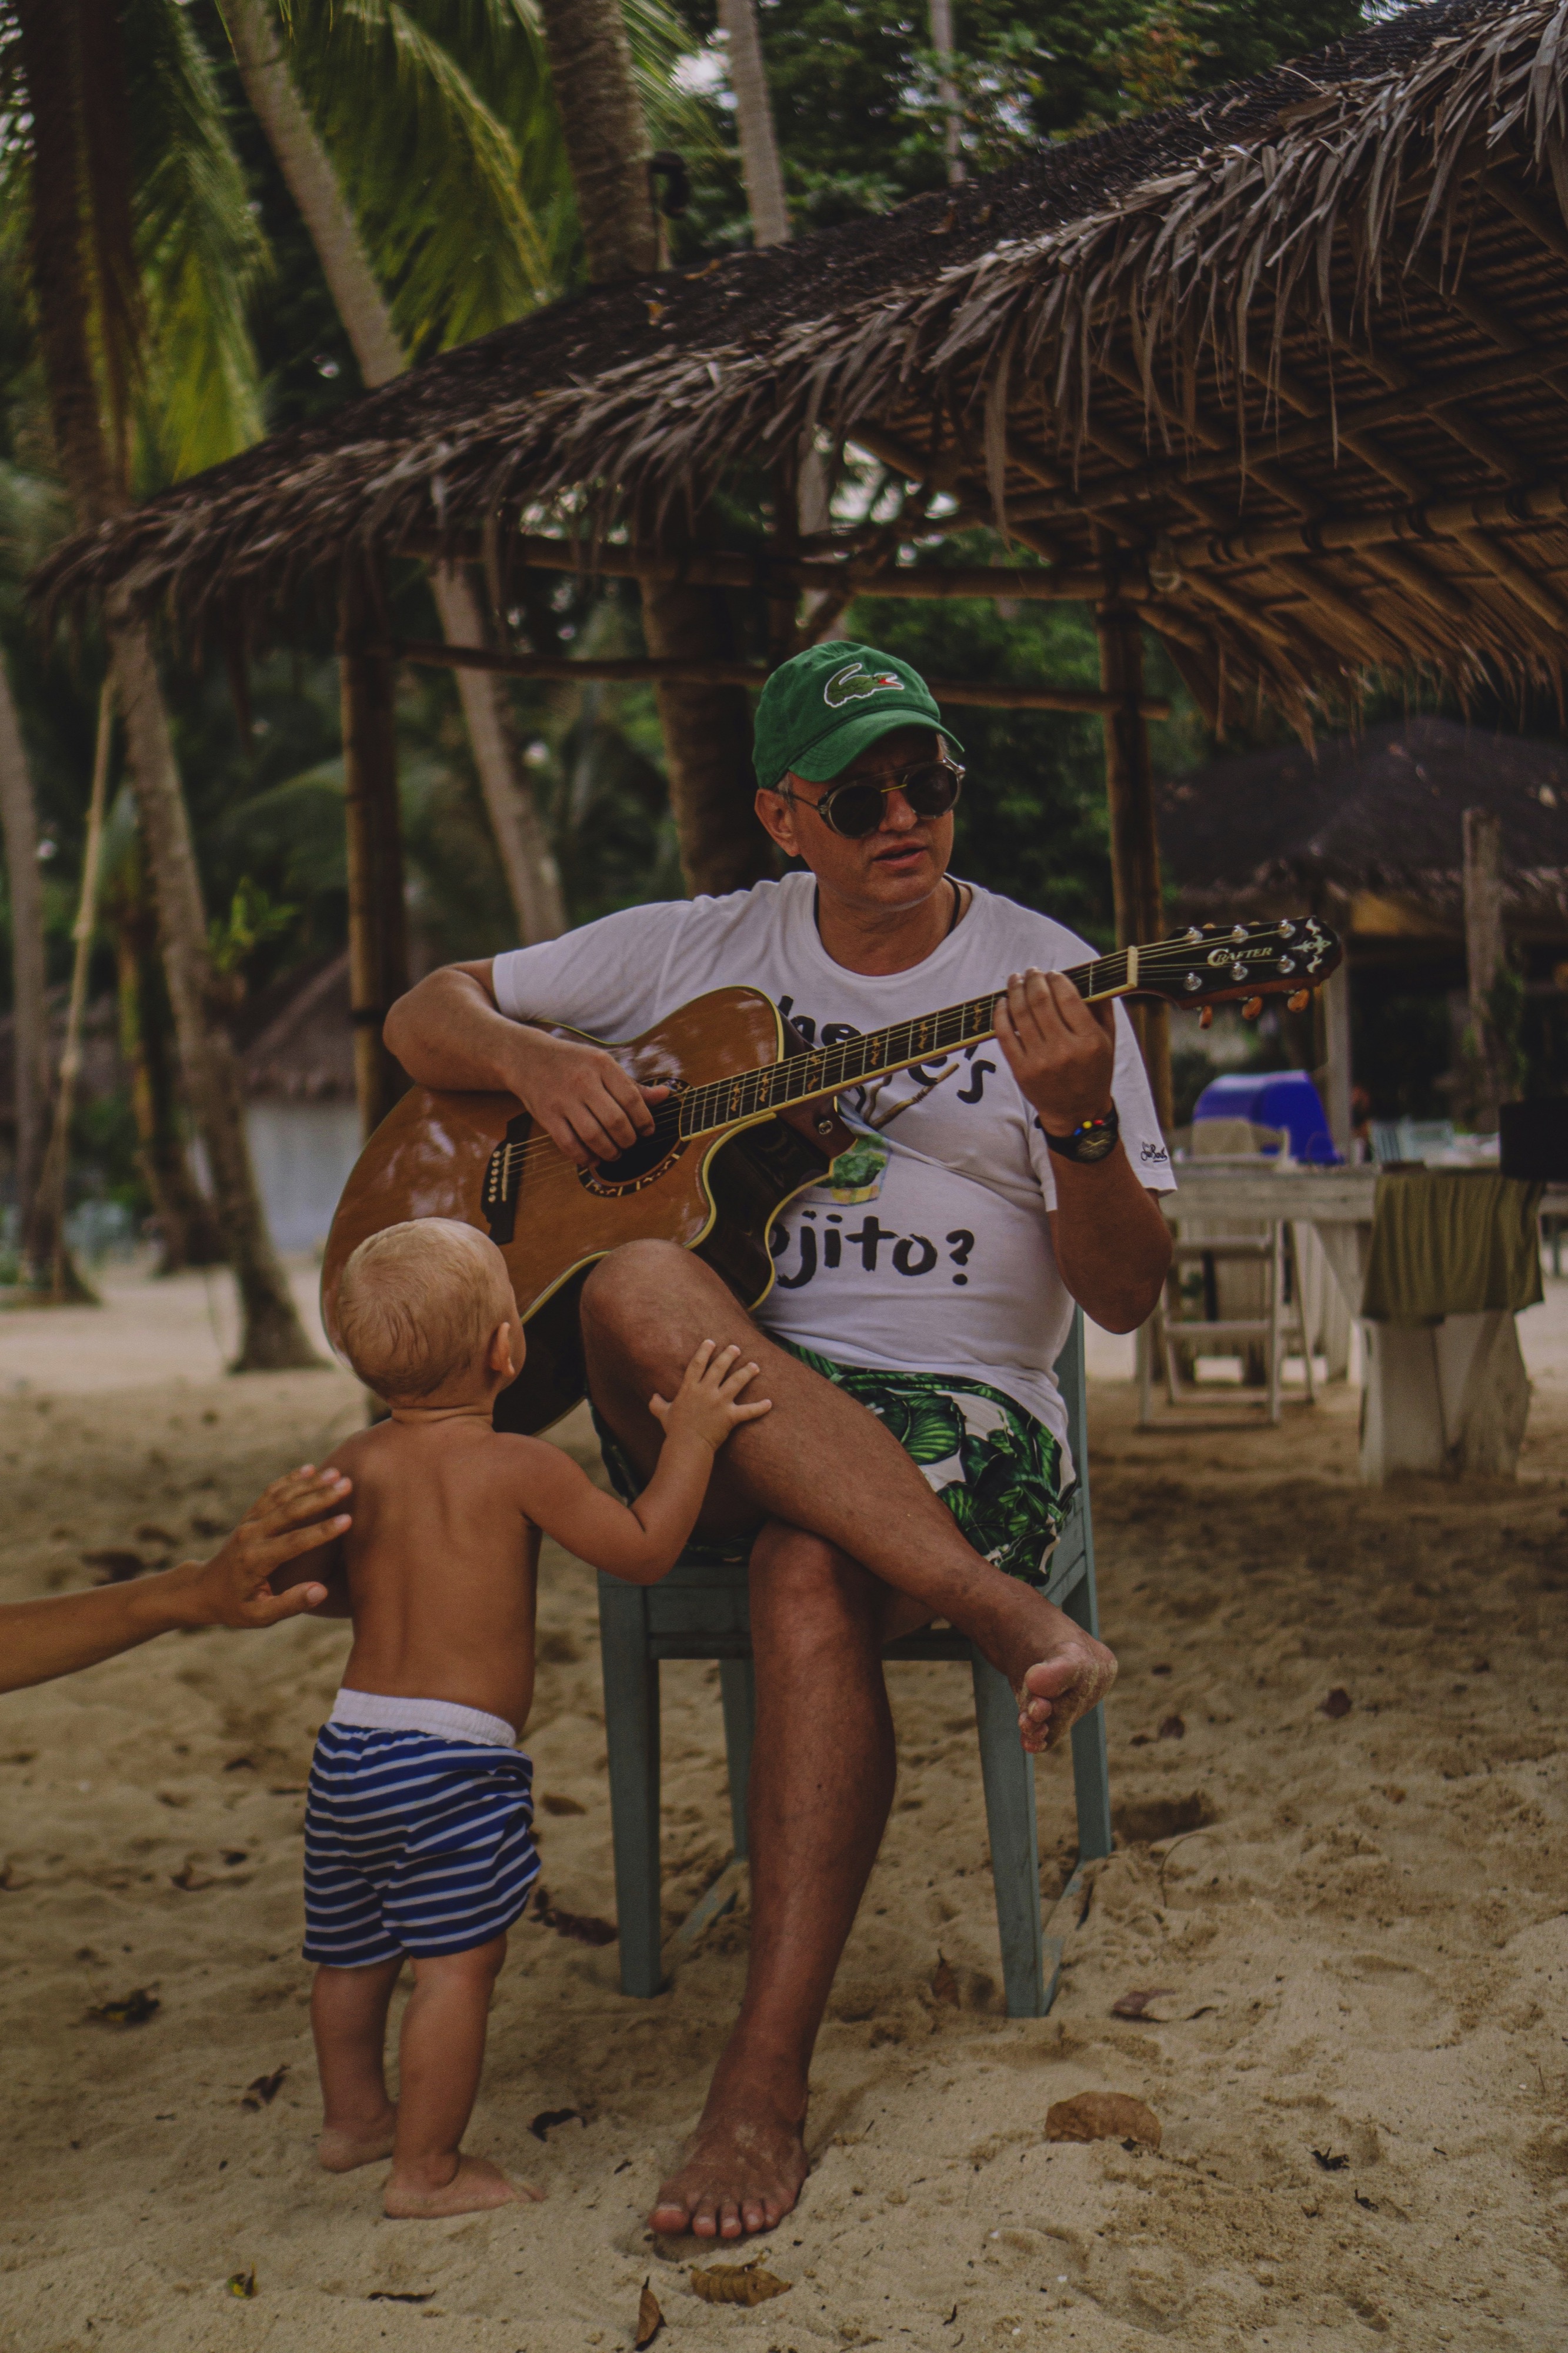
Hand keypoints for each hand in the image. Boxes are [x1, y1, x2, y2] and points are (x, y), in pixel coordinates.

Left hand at [167, 1465, 352, 1629]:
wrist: (203, 1590)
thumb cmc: (236, 1606)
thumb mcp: (259, 1616)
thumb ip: (290, 1604)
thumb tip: (320, 1591)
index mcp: (256, 1561)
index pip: (294, 1542)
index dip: (322, 1531)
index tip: (347, 1520)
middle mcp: (251, 1536)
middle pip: (289, 1511)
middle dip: (320, 1497)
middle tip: (348, 1485)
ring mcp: (249, 1522)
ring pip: (281, 1496)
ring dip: (310, 1483)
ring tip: (336, 1473)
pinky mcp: (250, 1516)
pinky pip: (271, 1492)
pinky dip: (291, 1479)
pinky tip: (310, 1469)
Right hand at [514, 1028, 668, 1169]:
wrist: (527, 1058)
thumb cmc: (574, 1063)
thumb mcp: (603, 1065)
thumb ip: (633, 1085)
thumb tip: (666, 1095)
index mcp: (601, 1065)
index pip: (632, 1099)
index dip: (644, 1120)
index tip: (647, 1131)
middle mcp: (583, 1081)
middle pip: (615, 1121)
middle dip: (628, 1140)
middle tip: (629, 1144)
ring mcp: (563, 1100)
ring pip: (594, 1136)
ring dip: (609, 1152)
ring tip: (614, 1153)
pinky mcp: (547, 1116)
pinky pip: (569, 1145)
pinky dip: (584, 1157)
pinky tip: (592, 1159)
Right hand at [649, 1340, 772, 1452]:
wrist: (686, 1445)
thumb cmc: (674, 1430)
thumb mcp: (663, 1414)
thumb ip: (658, 1404)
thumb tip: (652, 1397)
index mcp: (690, 1389)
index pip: (697, 1364)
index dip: (704, 1352)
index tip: (711, 1342)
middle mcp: (706, 1391)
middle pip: (719, 1368)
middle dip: (729, 1356)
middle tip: (736, 1348)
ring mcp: (719, 1403)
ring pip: (737, 1382)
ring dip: (747, 1372)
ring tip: (755, 1366)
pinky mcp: (730, 1416)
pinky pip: (748, 1411)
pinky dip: (760, 1408)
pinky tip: (769, 1403)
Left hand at [994, 968, 1115, 1137]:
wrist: (1077, 1113)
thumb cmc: (1094, 1072)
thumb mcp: (1108, 1042)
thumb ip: (1102, 1008)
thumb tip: (1089, 973)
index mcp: (1089, 1041)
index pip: (1068, 997)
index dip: (1056, 979)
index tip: (1052, 973)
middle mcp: (1065, 1050)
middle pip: (1041, 1002)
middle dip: (1034, 980)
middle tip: (1031, 971)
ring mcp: (1041, 1061)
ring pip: (1021, 1014)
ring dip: (1015, 991)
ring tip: (1015, 979)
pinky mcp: (1021, 1071)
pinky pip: (1005, 1035)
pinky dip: (1001, 1014)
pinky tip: (1003, 1002)